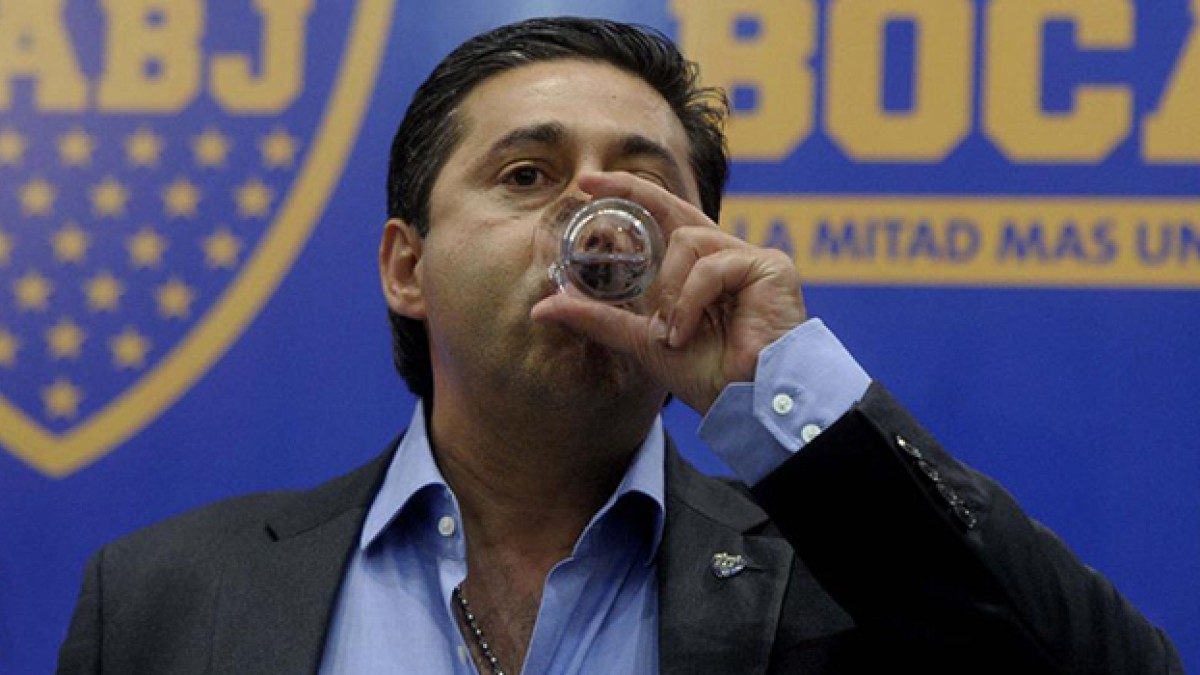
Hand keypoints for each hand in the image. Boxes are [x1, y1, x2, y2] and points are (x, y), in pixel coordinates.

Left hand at [530, 172, 806, 413]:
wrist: (746, 402)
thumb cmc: (709, 375)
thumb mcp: (640, 341)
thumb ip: (598, 319)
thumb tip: (542, 308)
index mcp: (698, 269)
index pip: (663, 216)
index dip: (630, 194)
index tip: (588, 182)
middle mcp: (724, 255)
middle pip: (675, 210)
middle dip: (634, 196)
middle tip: (591, 188)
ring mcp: (749, 258)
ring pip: (686, 241)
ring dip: (669, 291)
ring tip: (670, 332)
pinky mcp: (769, 266)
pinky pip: (712, 266)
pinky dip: (690, 300)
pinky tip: (686, 332)